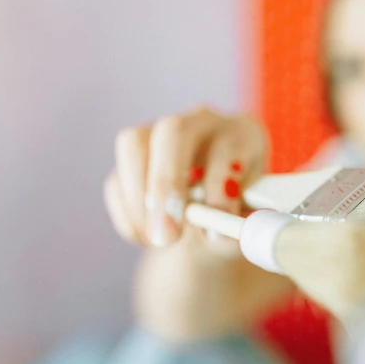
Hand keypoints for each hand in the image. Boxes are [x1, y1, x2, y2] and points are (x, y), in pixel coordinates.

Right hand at [104, 105, 266, 256]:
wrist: (213, 219)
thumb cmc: (238, 216)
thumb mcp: (247, 223)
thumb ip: (237, 226)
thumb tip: (220, 234)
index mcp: (243, 134)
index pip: (229, 147)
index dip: (219, 189)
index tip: (213, 233)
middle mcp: (203, 122)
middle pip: (173, 131)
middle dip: (167, 182)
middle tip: (168, 235)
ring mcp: (162, 131)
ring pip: (133, 145)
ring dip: (138, 198)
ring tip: (154, 241)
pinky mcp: (132, 155)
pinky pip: (117, 179)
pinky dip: (127, 215)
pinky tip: (144, 237)